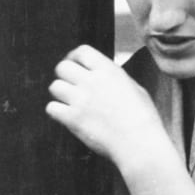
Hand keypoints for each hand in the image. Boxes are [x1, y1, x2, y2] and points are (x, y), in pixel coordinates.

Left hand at [46, 45, 166, 164]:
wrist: (139, 142)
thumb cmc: (143, 118)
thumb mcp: (135, 88)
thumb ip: (114, 79)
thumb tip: (101, 76)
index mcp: (109, 71)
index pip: (82, 51)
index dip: (75, 57)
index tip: (75, 64)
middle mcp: (92, 82)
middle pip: (62, 67)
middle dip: (65, 75)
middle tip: (71, 84)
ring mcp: (80, 100)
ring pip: (54, 86)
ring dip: (61, 94)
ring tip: (72, 102)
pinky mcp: (72, 118)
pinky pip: (51, 108)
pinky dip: (58, 111)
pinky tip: (69, 116)